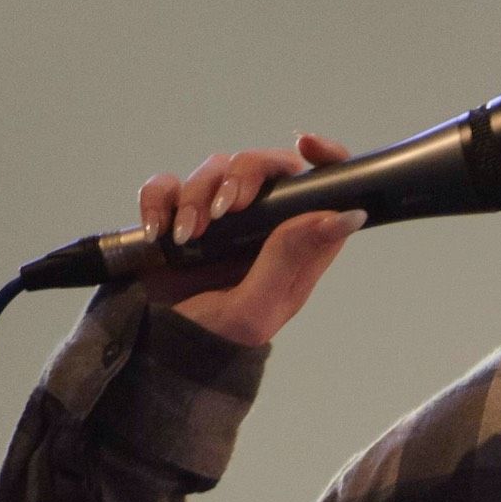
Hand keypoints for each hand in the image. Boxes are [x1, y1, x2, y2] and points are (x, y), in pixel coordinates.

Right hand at [133, 133, 359, 345]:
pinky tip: (158, 233)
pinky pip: (165, 186)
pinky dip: (158, 202)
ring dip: (197, 196)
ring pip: (214, 169)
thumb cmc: (215, 339)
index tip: (307, 147)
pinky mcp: (173, 216)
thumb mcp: (259, 307)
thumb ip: (293, 257)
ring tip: (186, 237)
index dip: (324, 158)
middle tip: (228, 207)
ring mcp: (215, 217)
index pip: (320, 187)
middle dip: (244, 173)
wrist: (154, 354)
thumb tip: (346, 215)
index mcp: (293, 244)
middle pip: (263, 165)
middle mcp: (259, 224)